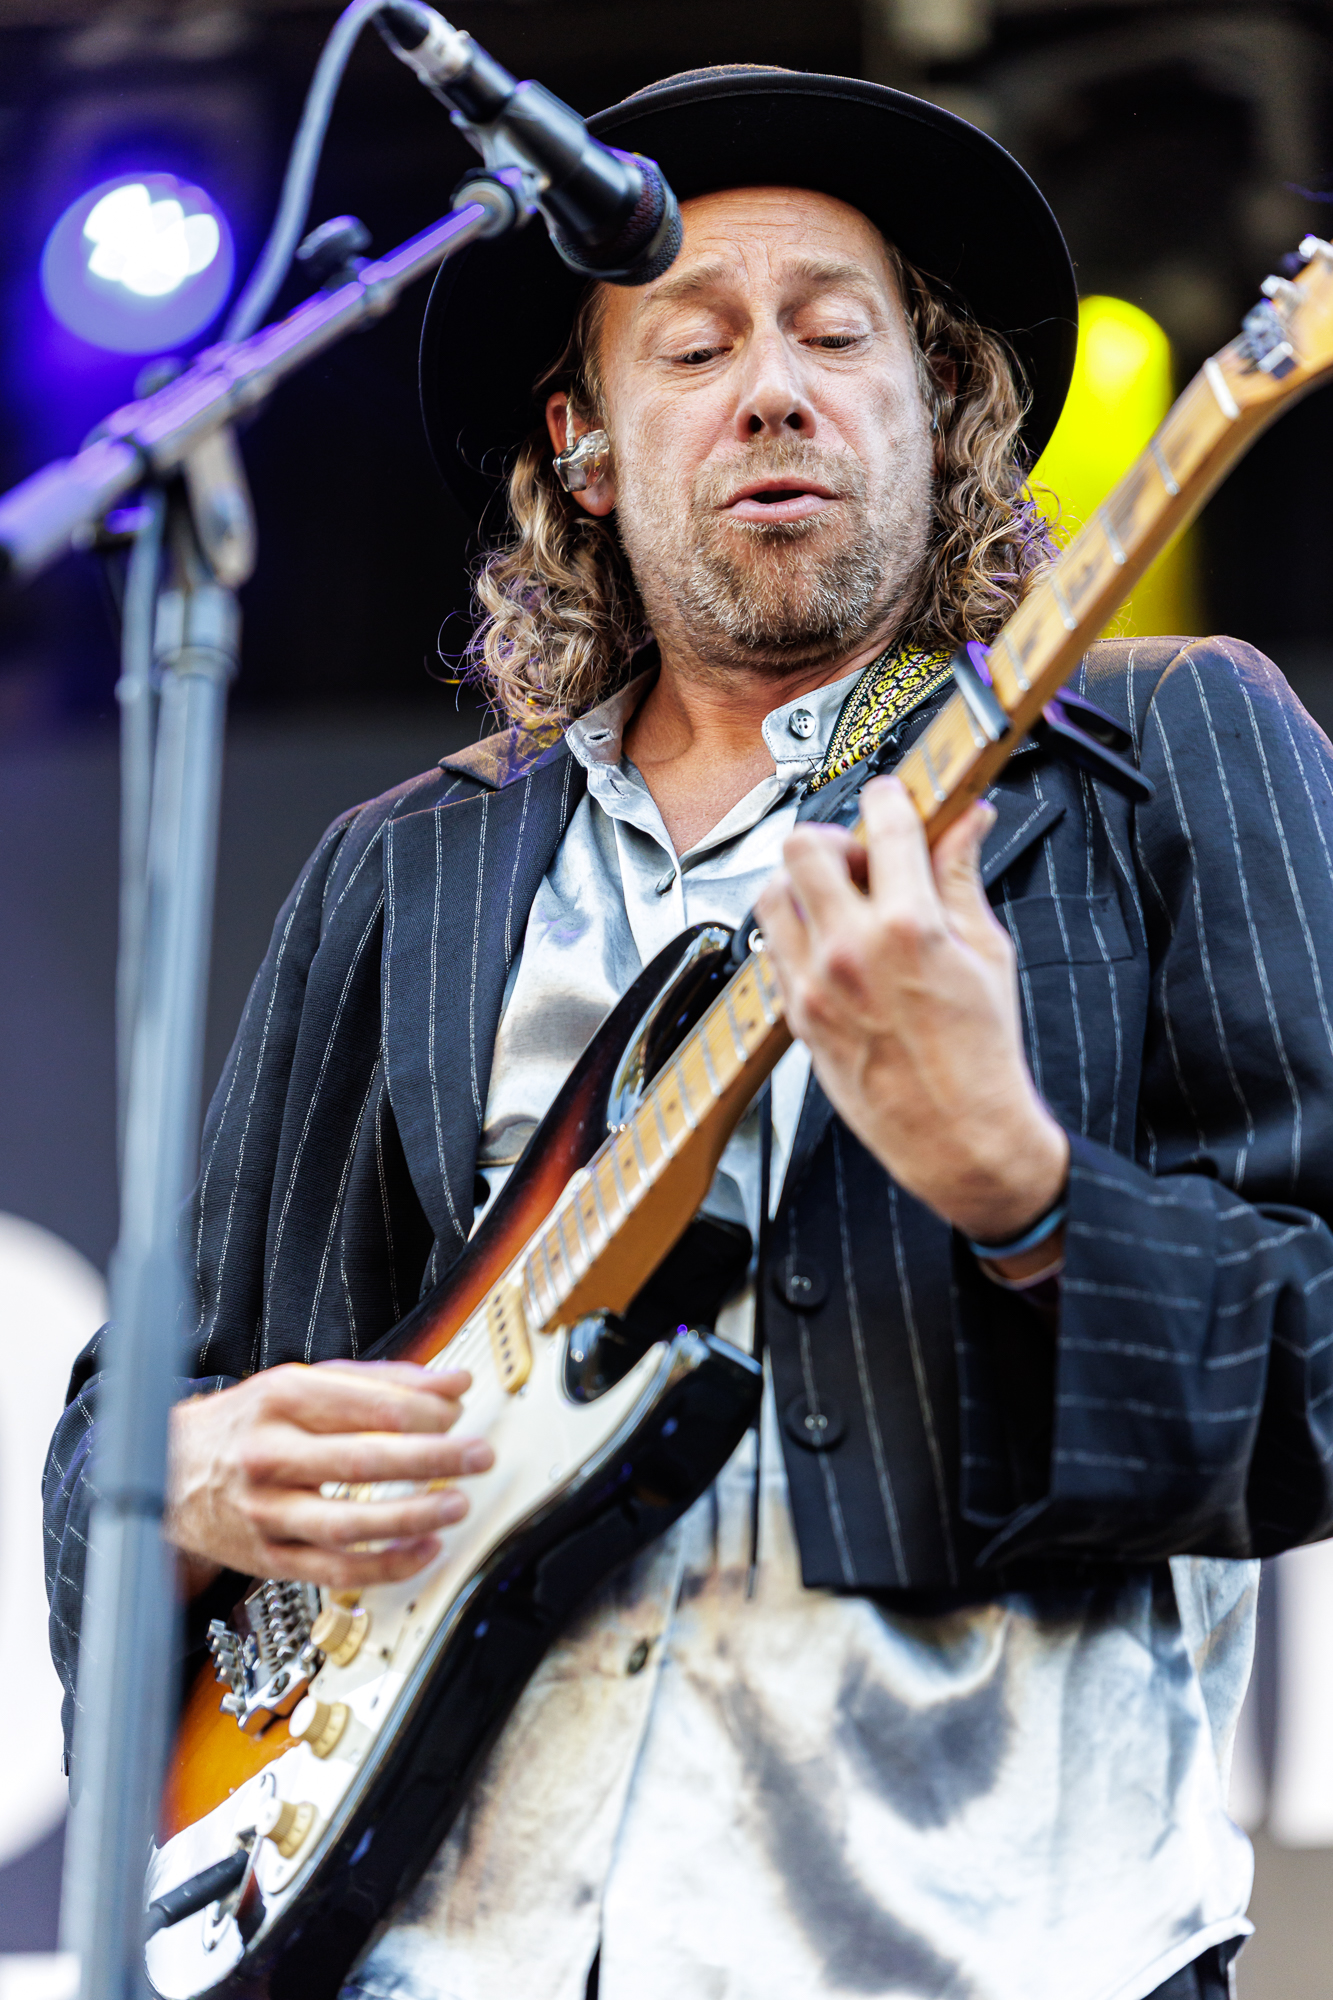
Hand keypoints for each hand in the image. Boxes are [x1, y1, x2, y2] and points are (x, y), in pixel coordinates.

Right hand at [164, 1359, 493, 1594]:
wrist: (166, 1469)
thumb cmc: (247, 1422)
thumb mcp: (302, 1382)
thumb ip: (382, 1381)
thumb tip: (453, 1382)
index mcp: (282, 1399)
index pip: (369, 1406)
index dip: (425, 1412)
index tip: (460, 1413)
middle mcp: (271, 1454)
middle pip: (365, 1460)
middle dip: (433, 1460)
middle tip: (479, 1456)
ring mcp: (268, 1511)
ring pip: (350, 1524)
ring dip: (413, 1517)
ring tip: (456, 1504)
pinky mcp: (269, 1557)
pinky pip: (336, 1571)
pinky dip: (387, 1565)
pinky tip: (423, 1549)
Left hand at [754, 776, 1068, 1244]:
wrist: (959, 1137)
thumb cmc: (981, 1056)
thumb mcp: (987, 953)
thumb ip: (962, 877)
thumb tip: (969, 821)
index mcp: (909, 928)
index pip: (883, 824)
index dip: (890, 797)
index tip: (895, 796)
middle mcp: (850, 951)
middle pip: (803, 847)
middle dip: (835, 837)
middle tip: (864, 856)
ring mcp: (814, 985)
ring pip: (772, 894)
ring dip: (803, 883)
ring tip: (843, 900)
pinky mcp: (796, 1016)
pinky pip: (773, 948)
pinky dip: (796, 931)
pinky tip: (832, 943)